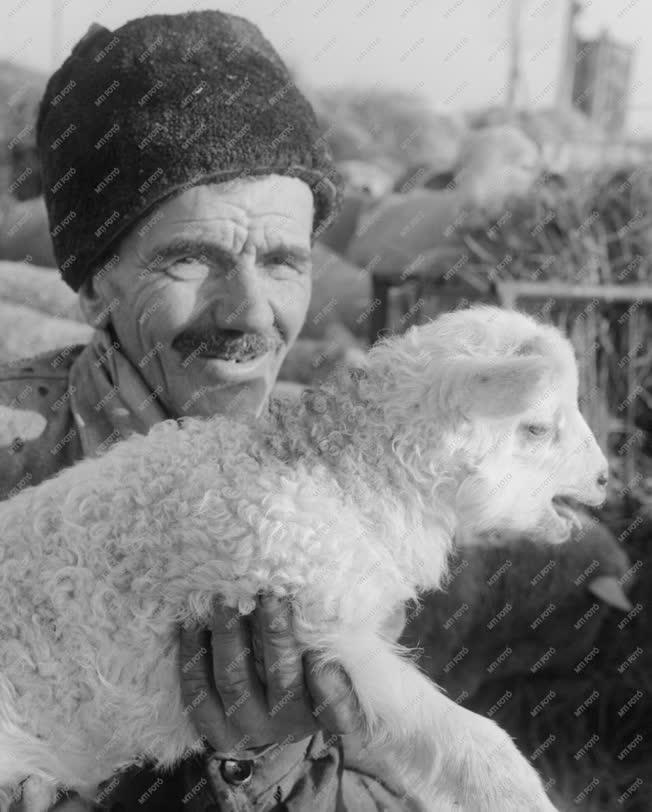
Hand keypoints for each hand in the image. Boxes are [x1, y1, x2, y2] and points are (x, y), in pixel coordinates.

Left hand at [179, 594, 361, 757]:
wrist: (274, 713)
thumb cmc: (308, 671)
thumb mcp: (332, 665)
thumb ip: (333, 651)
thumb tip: (324, 623)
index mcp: (322, 712)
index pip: (335, 705)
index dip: (329, 684)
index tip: (322, 649)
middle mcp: (286, 725)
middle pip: (281, 678)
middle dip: (274, 632)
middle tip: (268, 594)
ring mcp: (247, 728)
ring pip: (234, 682)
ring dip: (229, 635)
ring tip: (225, 599)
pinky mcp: (215, 728)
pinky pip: (198, 692)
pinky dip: (194, 655)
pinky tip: (193, 623)